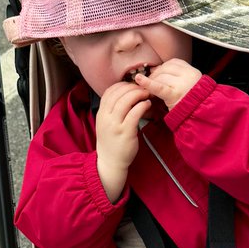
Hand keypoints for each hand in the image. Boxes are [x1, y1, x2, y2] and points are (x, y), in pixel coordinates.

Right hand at [95, 80, 150, 200]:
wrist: (110, 162)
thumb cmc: (112, 142)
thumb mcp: (106, 124)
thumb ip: (112, 110)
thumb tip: (124, 95)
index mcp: (101, 113)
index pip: (109, 92)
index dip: (122, 85)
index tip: (132, 86)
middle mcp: (106, 117)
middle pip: (118, 94)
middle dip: (132, 88)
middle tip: (143, 88)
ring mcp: (115, 125)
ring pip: (126, 101)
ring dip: (138, 94)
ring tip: (146, 94)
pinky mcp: (125, 132)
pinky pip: (134, 113)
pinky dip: (142, 106)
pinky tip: (147, 105)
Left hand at [138, 58, 201, 109]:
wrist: (196, 117)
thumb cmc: (189, 103)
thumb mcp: (187, 85)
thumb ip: (174, 75)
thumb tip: (153, 69)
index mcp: (193, 72)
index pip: (173, 63)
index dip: (163, 68)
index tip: (157, 74)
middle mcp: (189, 76)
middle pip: (166, 69)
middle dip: (155, 75)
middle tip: (150, 84)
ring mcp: (182, 85)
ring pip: (160, 77)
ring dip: (152, 82)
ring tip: (149, 91)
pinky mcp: (174, 95)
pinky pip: (158, 87)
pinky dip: (147, 83)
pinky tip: (138, 79)